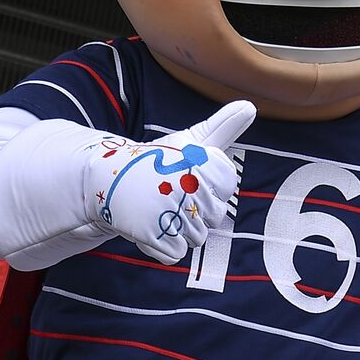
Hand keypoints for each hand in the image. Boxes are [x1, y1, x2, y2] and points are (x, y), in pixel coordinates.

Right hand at [85, 101, 254, 262]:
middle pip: (215, 216)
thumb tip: (250, 106)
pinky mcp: (151, 233)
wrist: (109, 178)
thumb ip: (223, 126)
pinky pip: (175, 253)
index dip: (211, 188)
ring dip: (179, 229)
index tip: (189, 177)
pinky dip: (163, 246)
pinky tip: (150, 226)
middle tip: (171, 194)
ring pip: (197, 238)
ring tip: (159, 208)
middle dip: (195, 211)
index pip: (228, 187)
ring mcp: (168, 209)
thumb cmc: (158, 161)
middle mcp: (186, 184)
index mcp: (198, 161)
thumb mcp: (191, 141)